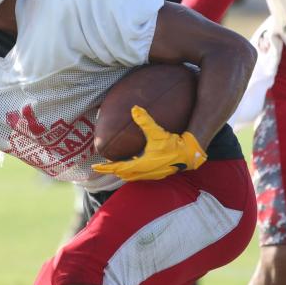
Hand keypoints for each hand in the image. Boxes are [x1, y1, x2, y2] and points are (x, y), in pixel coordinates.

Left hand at [92, 106, 206, 181]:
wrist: (190, 154)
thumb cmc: (174, 144)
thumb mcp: (158, 132)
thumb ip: (145, 121)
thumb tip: (135, 108)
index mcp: (142, 165)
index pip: (118, 167)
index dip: (106, 167)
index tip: (95, 167)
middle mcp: (146, 172)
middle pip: (123, 174)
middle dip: (112, 170)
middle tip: (102, 166)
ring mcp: (153, 175)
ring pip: (132, 176)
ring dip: (123, 171)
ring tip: (115, 165)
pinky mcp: (159, 173)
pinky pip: (140, 174)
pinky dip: (133, 170)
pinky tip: (134, 161)